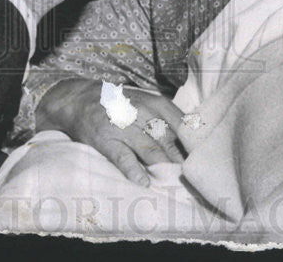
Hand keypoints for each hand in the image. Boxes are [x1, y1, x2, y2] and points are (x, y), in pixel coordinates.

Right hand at [36, 78, 184, 186]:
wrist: (80, 99)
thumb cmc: (122, 104)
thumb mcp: (147, 102)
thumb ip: (168, 119)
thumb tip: (194, 140)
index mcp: (156, 104)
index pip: (183, 126)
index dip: (193, 146)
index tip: (203, 162)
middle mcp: (142, 113)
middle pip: (169, 142)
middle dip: (180, 162)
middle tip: (192, 180)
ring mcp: (124, 127)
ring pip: (150, 151)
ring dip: (163, 168)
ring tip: (174, 184)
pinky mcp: (107, 140)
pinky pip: (124, 158)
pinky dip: (135, 171)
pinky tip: (144, 183)